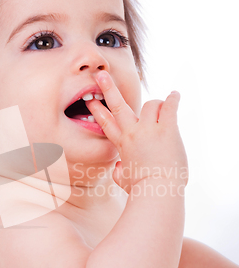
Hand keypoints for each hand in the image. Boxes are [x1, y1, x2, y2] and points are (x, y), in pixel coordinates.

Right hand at [85, 71, 187, 193]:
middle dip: (108, 88)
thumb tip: (116, 168)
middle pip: (117, 105)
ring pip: (151, 104)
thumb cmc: (140, 190)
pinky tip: (175, 95)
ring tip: (164, 110)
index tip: (91, 100)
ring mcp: (149, 130)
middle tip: (102, 75)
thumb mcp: (123, 180)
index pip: (107, 124)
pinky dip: (173, 99)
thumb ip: (118, 172)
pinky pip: (170, 107)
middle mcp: (133, 133)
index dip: (98, 111)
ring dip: (157, 106)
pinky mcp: (167, 129)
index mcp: (122, 145)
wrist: (156, 191)